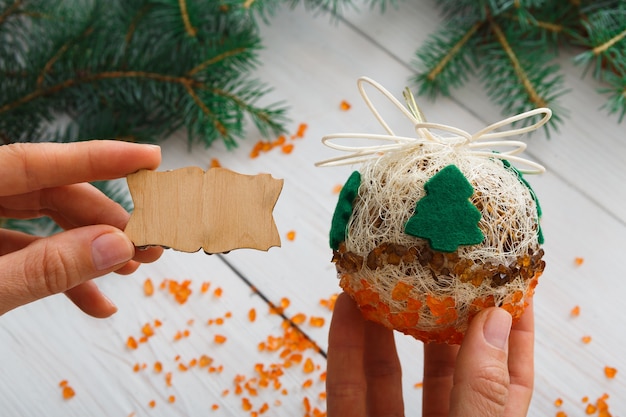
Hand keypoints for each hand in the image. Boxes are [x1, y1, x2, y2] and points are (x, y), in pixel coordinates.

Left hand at [0, 140, 162, 317]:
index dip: (96, 158)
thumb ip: (45, 268)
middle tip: (145, 243)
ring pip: (43, 224)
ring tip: (128, 271)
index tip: (149, 158)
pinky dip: (61, 277)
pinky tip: (95, 301)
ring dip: (90, 250)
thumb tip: (115, 246)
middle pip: (49, 193)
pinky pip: (27, 256)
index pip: (34, 162)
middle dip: (102, 221)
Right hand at [326, 292, 533, 416]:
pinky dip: (344, 346)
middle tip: (440, 265)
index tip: (509, 279)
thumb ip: (482, 390)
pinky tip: (344, 307)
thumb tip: (494, 321)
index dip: (514, 328)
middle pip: (447, 365)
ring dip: (384, 322)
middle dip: (442, 313)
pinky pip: (347, 388)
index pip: (510, 376)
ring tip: (385, 275)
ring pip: (390, 372)